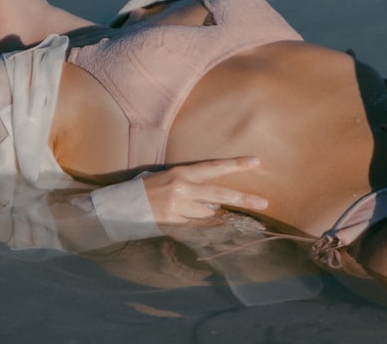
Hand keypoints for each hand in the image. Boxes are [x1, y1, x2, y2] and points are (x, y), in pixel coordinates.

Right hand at [142, 156, 268, 223]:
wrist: (121, 205)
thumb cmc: (146, 188)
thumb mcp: (168, 176)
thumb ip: (190, 181)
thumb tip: (214, 194)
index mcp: (181, 173)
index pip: (214, 167)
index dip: (236, 164)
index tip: (256, 162)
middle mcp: (182, 188)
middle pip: (219, 194)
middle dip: (243, 199)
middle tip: (264, 203)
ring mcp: (178, 207)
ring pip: (208, 213)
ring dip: (212, 213)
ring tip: (200, 210)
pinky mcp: (173, 223)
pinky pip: (196, 225)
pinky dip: (202, 224)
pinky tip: (199, 222)